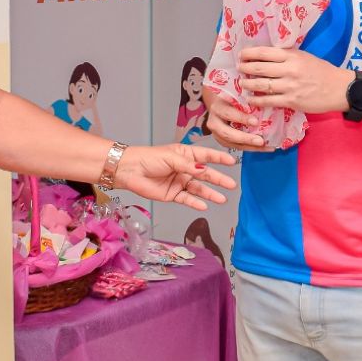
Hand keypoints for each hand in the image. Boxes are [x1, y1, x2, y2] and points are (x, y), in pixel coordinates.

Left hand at [116, 144, 236, 210]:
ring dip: (210, 194)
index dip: (219, 158)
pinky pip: (187, 199)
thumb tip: (203, 170)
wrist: (128, 171)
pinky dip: (195, 203)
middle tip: (231, 185)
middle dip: (219, 179)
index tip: (232, 162)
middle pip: (205, 174)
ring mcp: (180, 182)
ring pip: (199, 189)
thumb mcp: (171, 157)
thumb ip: (188, 165)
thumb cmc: (149, 158)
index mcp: (186, 155)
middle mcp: (185, 169)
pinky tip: (204, 205)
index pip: (207, 156)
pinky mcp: (172, 194)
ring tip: (222, 199)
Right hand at [205, 94, 266, 149]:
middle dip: (245, 138)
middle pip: (227, 133)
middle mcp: (214, 121)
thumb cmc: (233, 97)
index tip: (256, 122)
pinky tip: (262, 148)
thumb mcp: (239, 94)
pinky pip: (234, 146)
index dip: (241, 118)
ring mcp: (216, 132)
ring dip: (249, 146)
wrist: (222, 102)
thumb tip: (266, 100)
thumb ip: (248, 98)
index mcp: (218, 106)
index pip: (228, 113)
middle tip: (260, 141)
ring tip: (264, 147)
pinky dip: (249, 148)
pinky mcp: (221, 140)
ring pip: (230, 143)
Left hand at [238, 47, 352, 115]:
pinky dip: (256, 100)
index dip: (249, 54)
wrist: (340, 89)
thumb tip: (266, 56)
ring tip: (243, 83)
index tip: (241, 55)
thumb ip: (288, 57)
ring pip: (260, 85)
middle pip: (259, 68)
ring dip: (247, 84)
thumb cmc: (323, 72)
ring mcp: (290, 86)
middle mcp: (289, 70)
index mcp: (293, 56)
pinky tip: (251, 99)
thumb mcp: (306, 57)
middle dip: (245, 68)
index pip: (264, 52)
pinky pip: (268, 100)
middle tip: (239, 68)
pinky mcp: (291, 101)